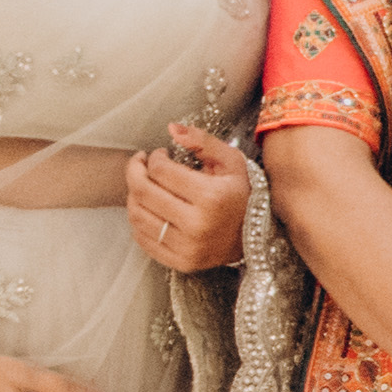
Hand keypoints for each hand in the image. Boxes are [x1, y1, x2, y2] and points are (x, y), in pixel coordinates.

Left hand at [128, 123, 251, 272]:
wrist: (257, 237)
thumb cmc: (242, 195)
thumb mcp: (231, 162)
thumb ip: (202, 142)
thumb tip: (172, 129)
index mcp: (211, 196)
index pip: (160, 170)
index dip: (153, 158)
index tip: (159, 154)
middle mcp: (197, 224)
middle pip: (142, 192)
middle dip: (135, 171)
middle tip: (141, 164)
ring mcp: (187, 247)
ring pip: (137, 216)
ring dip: (134, 196)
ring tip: (145, 186)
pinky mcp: (181, 262)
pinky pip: (143, 239)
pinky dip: (139, 221)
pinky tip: (149, 210)